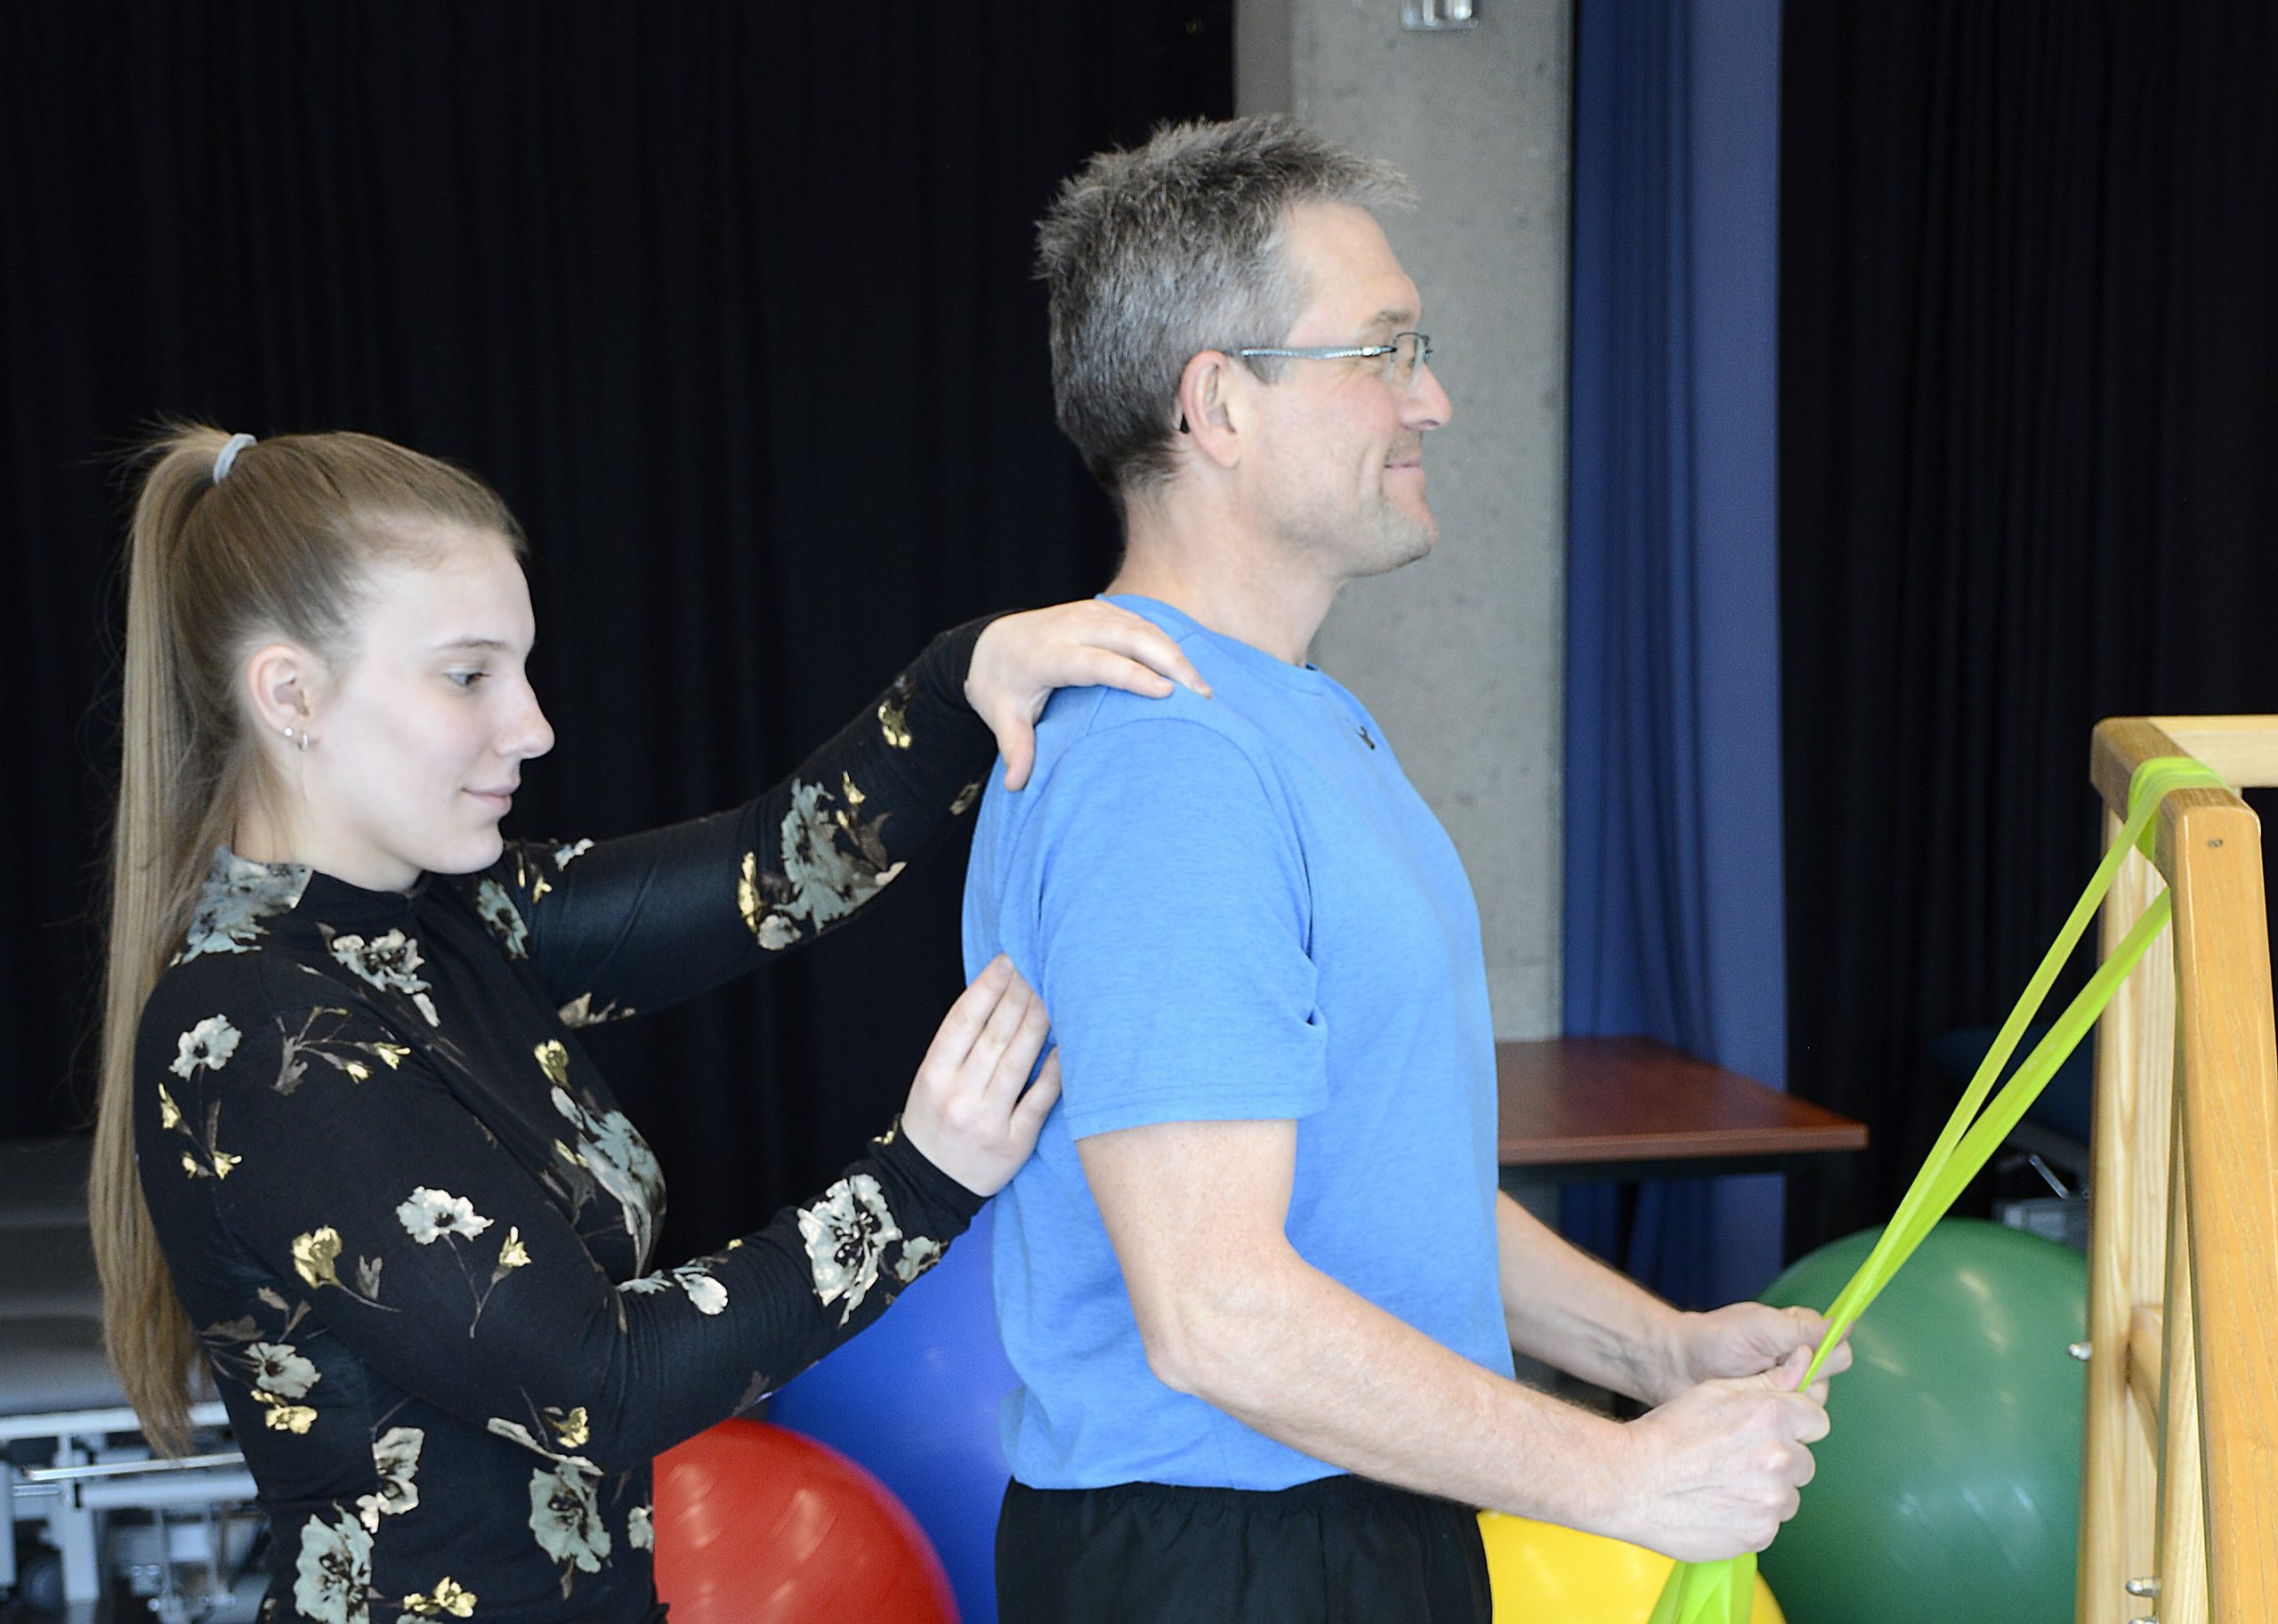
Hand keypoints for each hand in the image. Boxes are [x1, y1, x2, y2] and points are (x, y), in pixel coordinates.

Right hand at [899, 955, 1062, 1195]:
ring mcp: (988, 1120)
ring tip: (1052, 994)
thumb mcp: (931, 1082)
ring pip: (1018, 1061)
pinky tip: (1065, 1044)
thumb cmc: (935, 1122)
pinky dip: (1053, 1070)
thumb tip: (997, 996)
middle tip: (1037, 967)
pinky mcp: (1014, 1143)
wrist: (926, 1187)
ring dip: (1038, 1022)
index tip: (1007, 961)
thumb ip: (959, 1046)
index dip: (986, 987)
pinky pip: (1039, 1100)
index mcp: (933, 1075)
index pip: (962, 1021)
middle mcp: (959, 1096)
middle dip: (1018, 996)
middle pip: (995, 1035)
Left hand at [966, 602, 1210, 789]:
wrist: (991, 643)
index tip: (1167, 692)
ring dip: (1175, 654)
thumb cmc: (1002, 686)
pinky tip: (1187, 671)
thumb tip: (1017, 786)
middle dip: (1170, 662)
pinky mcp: (1103, 611)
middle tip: (1202, 695)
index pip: (1097, 662)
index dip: (1133, 675)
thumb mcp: (1002, 716)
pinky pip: (1141, 623)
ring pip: (1142, 627)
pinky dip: (1166, 644)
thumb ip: (1015, 748)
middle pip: (1130, 637)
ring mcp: (1090, 614)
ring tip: (1203, 690)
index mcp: (1048, 655)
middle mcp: (1072, 627)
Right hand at [1602, 1346, 1829, 1560]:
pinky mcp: (1759, 1534)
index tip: (1771, 1430)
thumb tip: (1806, 1360)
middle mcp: (1780, 1459)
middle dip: (1780, 1459)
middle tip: (1738, 1458)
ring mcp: (1772, 1501)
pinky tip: (1719, 1505)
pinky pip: (1769, 1524)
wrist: (1631, 1481)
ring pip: (1788, 1496)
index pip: (1817, 1421)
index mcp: (1773, 1417)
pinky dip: (1750, 1518)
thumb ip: (1767, 1380)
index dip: (1794, 1424)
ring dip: (1767, 1491)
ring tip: (1724, 1483)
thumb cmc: (1668, 1434)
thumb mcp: (1715, 1391)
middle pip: (1804, 1461)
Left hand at [1660, 1302, 1852, 1406]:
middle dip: (1803, 1377)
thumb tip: (1843, 1324)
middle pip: (1829, 1377)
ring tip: (1754, 1386)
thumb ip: (1799, 1328)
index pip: (1837, 1344)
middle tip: (1769, 1368)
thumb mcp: (1757, 1327)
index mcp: (1798, 1332)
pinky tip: (1753, 1407)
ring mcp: (1786, 1387)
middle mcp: (1799, 1361)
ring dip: (1787, 1397)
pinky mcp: (1773, 1411)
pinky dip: (1777, 1415)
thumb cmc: (1713, 1338)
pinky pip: (1793, 1421)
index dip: (1822, 1351)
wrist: (1676, 1368)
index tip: (1795, 1351)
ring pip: (1813, 1403)